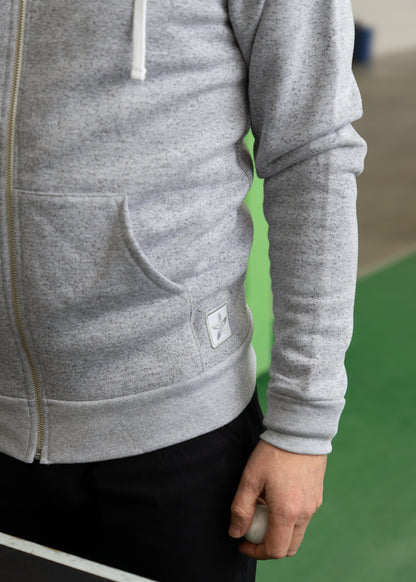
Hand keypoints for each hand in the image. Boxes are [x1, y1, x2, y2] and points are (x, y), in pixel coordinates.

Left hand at [228, 439, 326, 558]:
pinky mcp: (317, 495)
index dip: (257, 552)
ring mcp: (314, 505)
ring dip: (279, 530)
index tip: (243, 543)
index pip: (275, 550)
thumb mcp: (250, 479)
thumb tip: (236, 532)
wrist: (300, 431)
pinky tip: (276, 496)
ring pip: (297, 532)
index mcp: (287, 513)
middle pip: (289, 547)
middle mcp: (305, 513)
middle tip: (252, 530)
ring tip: (262, 507)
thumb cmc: (273, 453)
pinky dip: (289, 517)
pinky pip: (303, 517)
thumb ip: (241, 509)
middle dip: (269, 545)